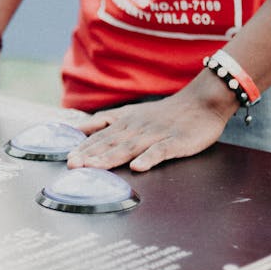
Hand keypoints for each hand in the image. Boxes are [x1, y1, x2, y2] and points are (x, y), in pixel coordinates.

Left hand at [66, 79, 234, 171]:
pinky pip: (160, 151)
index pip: (101, 136)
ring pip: (130, 147)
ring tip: (94, 167)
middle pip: (110, 143)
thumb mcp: (131, 112)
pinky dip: (148, 158)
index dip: (84, 147)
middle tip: (73, 165)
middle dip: (90, 154)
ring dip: (110, 157)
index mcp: (126, 122)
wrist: (202, 102)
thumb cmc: (166, 112)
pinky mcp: (175, 142)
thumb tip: (78, 129)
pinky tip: (137, 167)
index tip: (68, 158)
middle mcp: (137, 128)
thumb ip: (106, 121)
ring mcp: (156, 135)